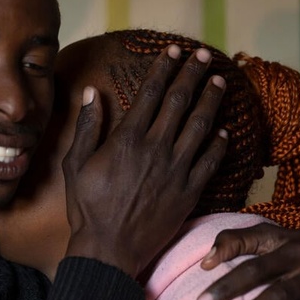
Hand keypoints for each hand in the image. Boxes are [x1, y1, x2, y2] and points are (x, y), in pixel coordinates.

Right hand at [62, 45, 227, 276]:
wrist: (109, 249)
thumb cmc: (87, 207)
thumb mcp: (76, 164)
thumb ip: (87, 127)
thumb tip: (91, 93)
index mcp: (127, 139)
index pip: (151, 92)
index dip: (164, 67)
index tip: (173, 51)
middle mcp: (156, 148)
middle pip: (180, 101)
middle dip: (193, 74)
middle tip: (203, 55)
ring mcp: (176, 170)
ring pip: (201, 126)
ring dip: (211, 100)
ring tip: (219, 82)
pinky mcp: (190, 192)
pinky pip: (211, 162)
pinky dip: (219, 143)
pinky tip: (224, 131)